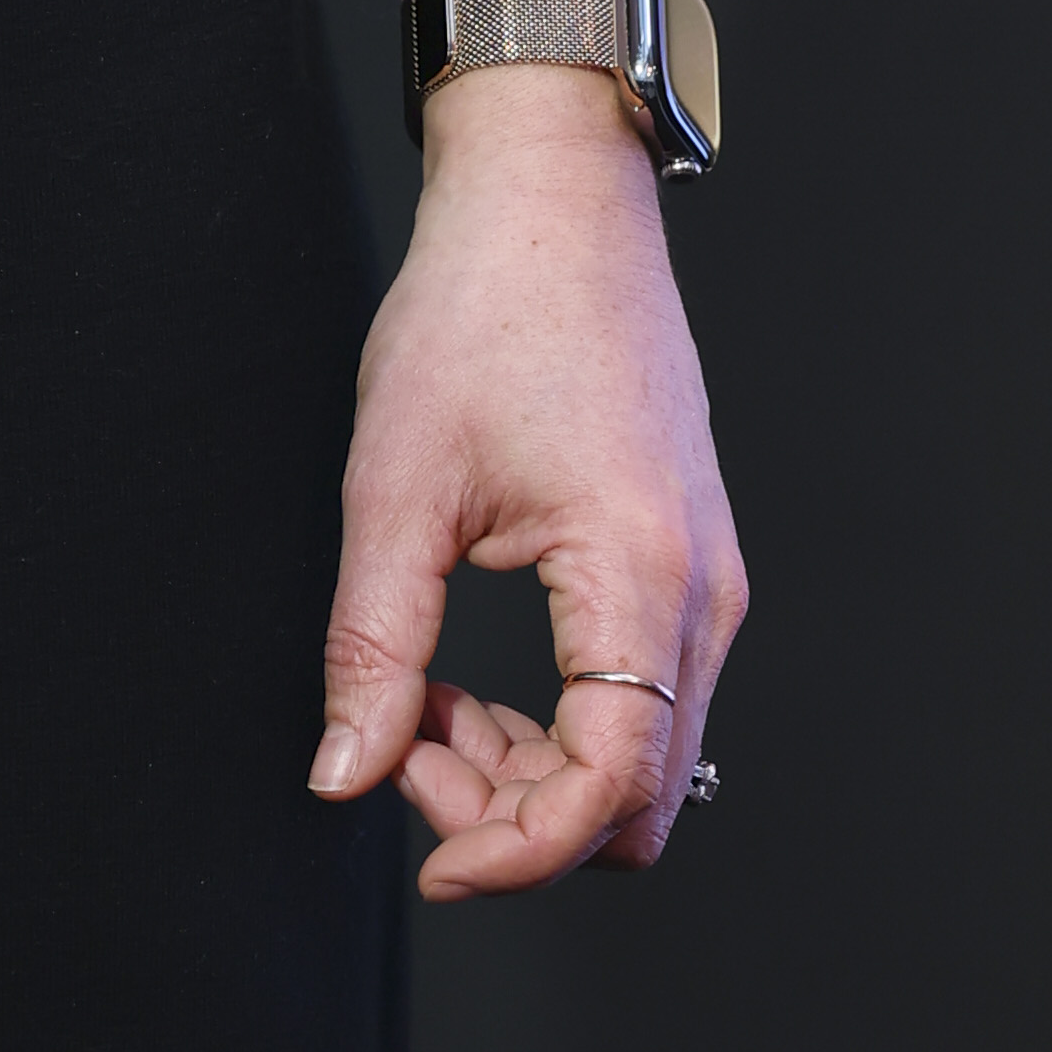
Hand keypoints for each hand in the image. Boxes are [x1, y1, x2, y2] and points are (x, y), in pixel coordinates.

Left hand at [309, 72, 744, 896]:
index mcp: (640, 572)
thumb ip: (374, 645)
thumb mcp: (397, 480)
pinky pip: (644, 698)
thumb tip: (344, 777)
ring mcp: (707, 577)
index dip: (515, 853)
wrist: (554, 195)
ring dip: (532, 773)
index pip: (607, 787)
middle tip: (402, 746)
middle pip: (636, 800)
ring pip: (642, 758)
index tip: (424, 856)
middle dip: (514, 816)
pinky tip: (471, 677)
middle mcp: (701, 591)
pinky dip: (560, 722)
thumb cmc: (482, 306)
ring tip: (423, 702)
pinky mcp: (689, 561)